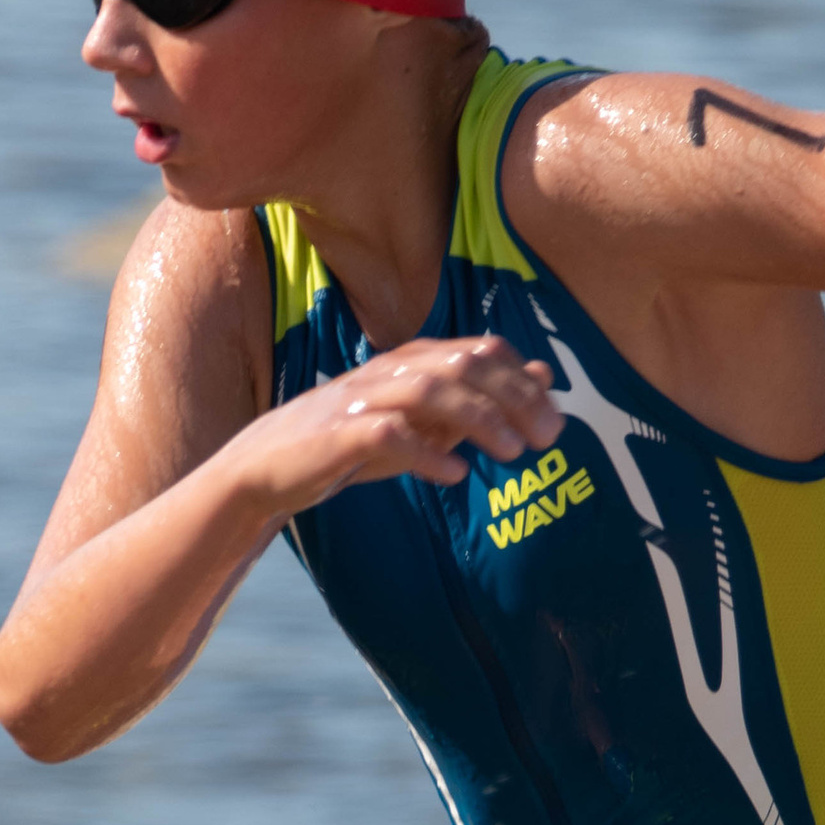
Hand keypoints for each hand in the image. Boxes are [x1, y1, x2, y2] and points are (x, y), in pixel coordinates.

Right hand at [252, 338, 562, 515]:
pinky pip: (386, 434)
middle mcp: (388, 370)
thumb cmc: (351, 441)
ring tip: (513, 452)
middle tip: (547, 438)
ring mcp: (359, 399)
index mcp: (411, 361)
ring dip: (478, 418)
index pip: (480, 351)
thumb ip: (476, 400)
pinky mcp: (336, 435)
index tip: (555, 419)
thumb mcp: (421, 421)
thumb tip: (543, 378)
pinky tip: (453, 472)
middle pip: (462, 364)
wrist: (269, 466)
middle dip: (513, 397)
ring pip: (427, 390)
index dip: (524, 381)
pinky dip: (425, 451)